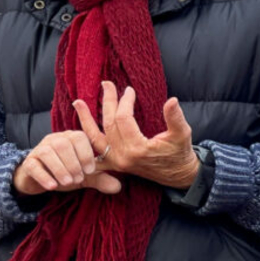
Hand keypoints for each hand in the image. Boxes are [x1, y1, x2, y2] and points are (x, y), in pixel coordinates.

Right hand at [12, 130, 123, 195]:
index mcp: (70, 139)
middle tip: (78, 179)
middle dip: (73, 163)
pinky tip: (52, 186)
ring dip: (60, 168)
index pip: (79, 137)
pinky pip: (34, 165)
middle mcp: (54, 140)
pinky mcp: (28, 162)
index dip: (85, 153)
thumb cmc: (64, 174)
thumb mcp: (83, 177)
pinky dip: (44, 176)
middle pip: (63, 144)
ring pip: (48, 152)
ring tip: (68, 183)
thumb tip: (118, 186)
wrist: (38, 180)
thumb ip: (99, 179)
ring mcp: (39, 150)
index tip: (90, 170)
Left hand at [72, 81, 198, 188]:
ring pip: (95, 138)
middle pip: (109, 124)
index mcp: (138, 149)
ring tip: (77, 103)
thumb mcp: (182, 135)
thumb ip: (175, 118)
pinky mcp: (114, 165)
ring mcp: (116, 162)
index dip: (125, 102)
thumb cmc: (180, 154)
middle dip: (107, 102)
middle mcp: (122, 156)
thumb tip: (172, 100)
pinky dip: (86, 140)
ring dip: (85, 120)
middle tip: (106, 84)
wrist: (179, 176)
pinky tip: (77, 128)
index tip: (129, 90)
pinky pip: (95, 152)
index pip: (123, 119)